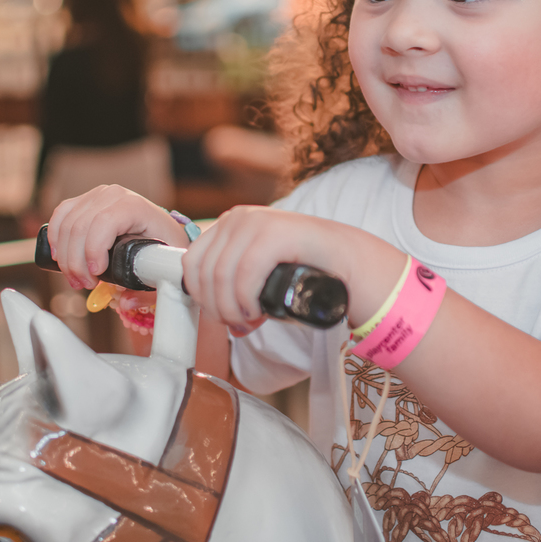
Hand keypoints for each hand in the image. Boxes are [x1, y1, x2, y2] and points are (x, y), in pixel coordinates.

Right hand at [48, 185, 189, 289]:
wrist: (161, 227)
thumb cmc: (164, 244)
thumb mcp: (165, 264)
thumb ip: (150, 288)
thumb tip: (126, 303)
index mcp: (134, 205)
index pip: (105, 222)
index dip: (94, 249)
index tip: (96, 274)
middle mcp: (113, 195)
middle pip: (80, 227)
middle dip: (76, 262)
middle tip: (84, 284)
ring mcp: (96, 195)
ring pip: (66, 225)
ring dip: (65, 257)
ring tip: (76, 279)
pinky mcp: (83, 201)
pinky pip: (60, 216)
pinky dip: (55, 238)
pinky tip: (58, 257)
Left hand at [180, 206, 401, 329]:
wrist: (349, 263)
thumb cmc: (305, 272)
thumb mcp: (258, 273)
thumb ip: (233, 284)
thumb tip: (214, 313)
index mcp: (228, 225)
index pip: (191, 264)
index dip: (201, 298)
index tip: (223, 317)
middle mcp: (237, 218)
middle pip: (204, 273)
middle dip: (217, 308)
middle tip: (240, 324)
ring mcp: (255, 222)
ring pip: (220, 276)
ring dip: (232, 309)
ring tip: (250, 320)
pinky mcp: (274, 233)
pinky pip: (245, 273)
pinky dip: (246, 300)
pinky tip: (258, 311)